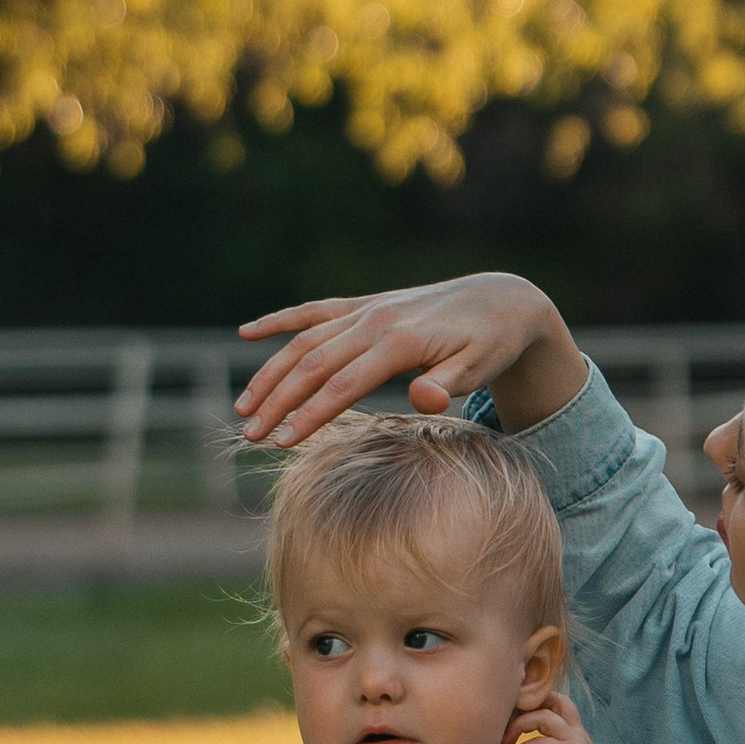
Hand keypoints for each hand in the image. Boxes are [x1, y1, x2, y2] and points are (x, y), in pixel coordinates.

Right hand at [233, 273, 584, 447]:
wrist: (501, 298)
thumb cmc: (492, 343)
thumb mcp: (482, 367)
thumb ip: (449, 384)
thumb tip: (422, 399)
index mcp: (400, 341)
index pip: (343, 384)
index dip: (310, 415)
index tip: (283, 444)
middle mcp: (376, 320)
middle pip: (313, 364)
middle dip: (277, 401)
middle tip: (249, 436)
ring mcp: (367, 309)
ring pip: (305, 340)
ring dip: (271, 372)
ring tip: (243, 407)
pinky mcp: (365, 304)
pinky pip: (314, 311)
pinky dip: (281, 321)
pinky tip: (248, 333)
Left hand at [504, 690, 629, 743]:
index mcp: (573, 738)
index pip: (554, 704)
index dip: (531, 704)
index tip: (508, 721)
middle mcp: (576, 736)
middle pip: (553, 699)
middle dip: (525, 704)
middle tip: (505, 724)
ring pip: (545, 715)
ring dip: (520, 724)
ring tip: (505, 742)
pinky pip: (541, 742)